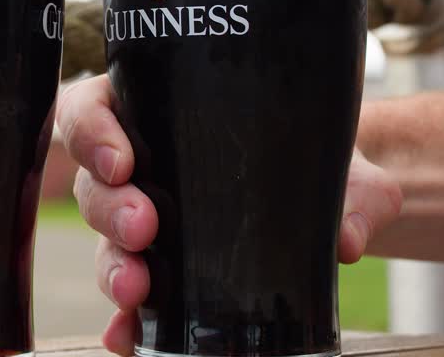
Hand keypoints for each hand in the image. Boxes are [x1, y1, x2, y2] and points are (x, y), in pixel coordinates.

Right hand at [55, 74, 402, 356]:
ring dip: (114, 269)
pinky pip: (129, 300)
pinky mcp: (158, 274)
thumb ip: (352, 189)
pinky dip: (125, 321)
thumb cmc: (310, 151)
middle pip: (94, 185)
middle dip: (110, 210)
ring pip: (105, 243)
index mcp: (154, 111)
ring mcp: (142, 224)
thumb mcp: (335, 157)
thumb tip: (346, 238)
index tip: (122, 162)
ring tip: (138, 291)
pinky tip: (129, 337)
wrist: (328, 195)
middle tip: (144, 228)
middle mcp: (138, 168)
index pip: (92, 111)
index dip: (91, 135)